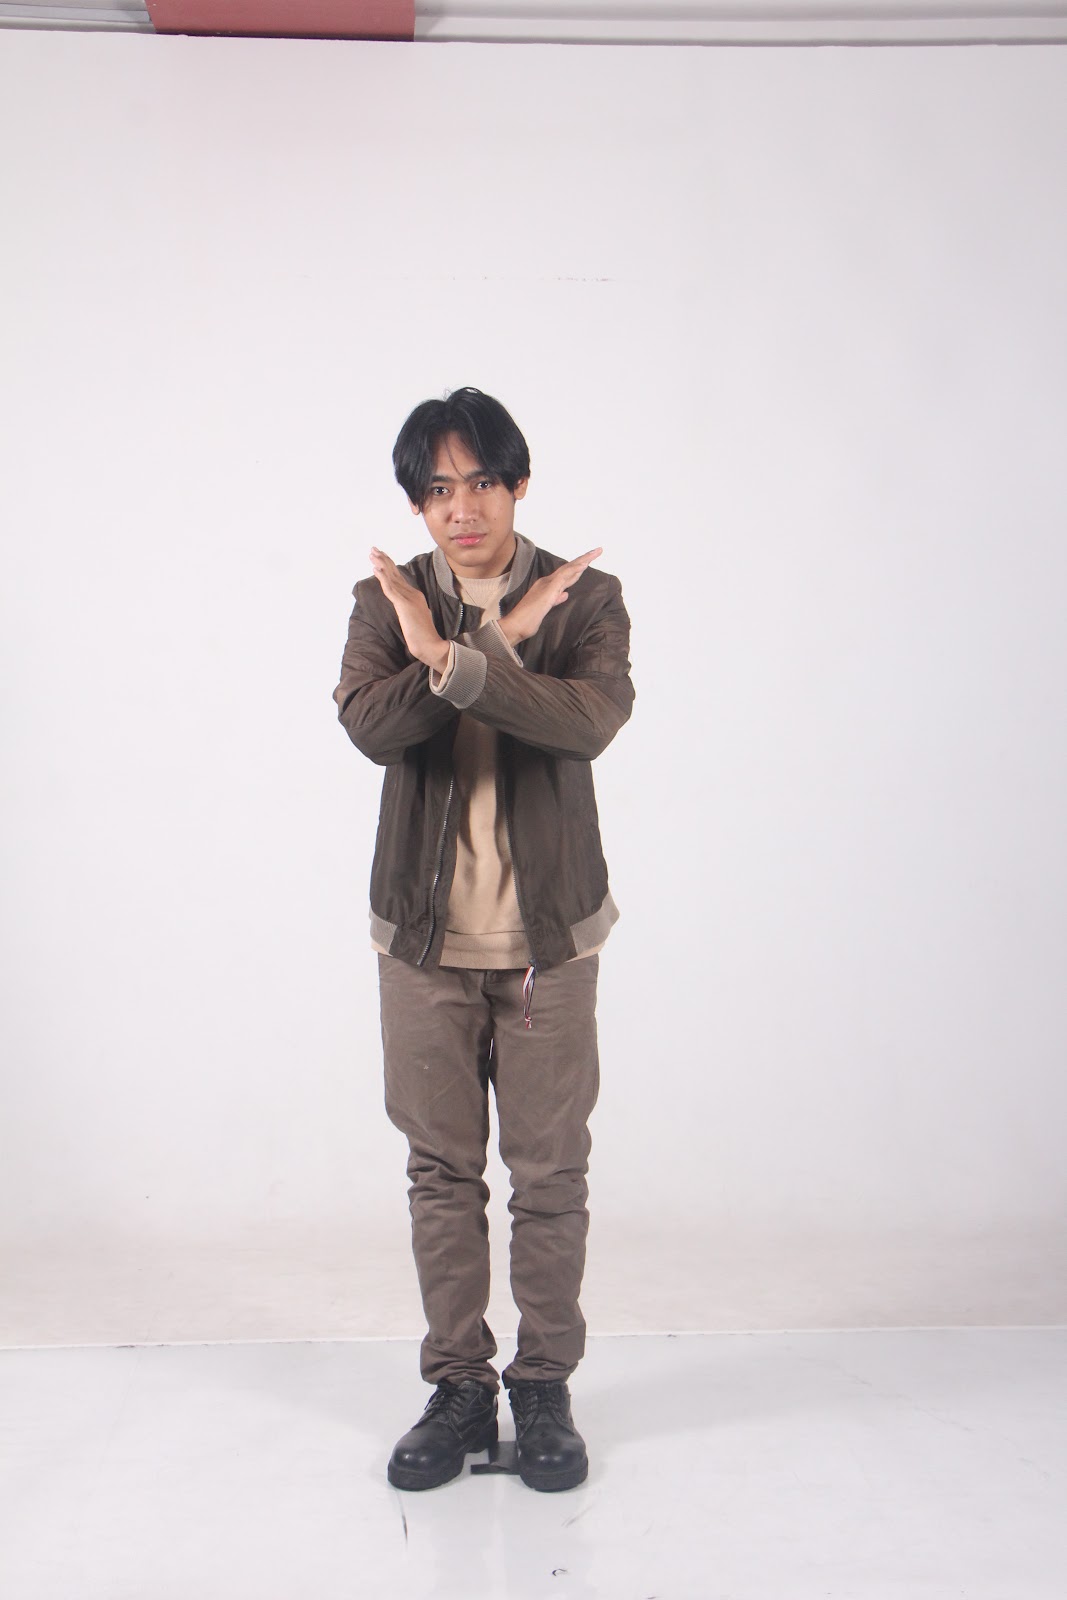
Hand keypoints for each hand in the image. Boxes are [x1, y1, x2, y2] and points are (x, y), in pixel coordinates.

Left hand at [370, 548, 450, 674]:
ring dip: (381, 564)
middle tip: (374, 548)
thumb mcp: (414, 618)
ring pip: (392, 578)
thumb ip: (409, 608)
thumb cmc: (423, 636)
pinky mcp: (404, 605)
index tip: (381, 556)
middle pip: (395, 573)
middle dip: (384, 560)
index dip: (389, 566)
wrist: (431, 646)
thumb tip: (402, 606)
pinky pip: (390, 588)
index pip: (400, 578)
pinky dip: (382, 577)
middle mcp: (412, 594)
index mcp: (415, 596)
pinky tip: (375, 568)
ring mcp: (409, 598)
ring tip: (373, 553)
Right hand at [498, 548, 602, 646]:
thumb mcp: (545, 609)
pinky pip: (564, 576)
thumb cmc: (527, 620)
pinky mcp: (549, 590)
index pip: (566, 575)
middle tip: (598, 551)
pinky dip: (575, 569)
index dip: (578, 569)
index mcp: (547, 587)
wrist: (515, 625)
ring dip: (583, 560)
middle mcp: (547, 582)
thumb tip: (564, 594)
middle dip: (584, 559)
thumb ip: (555, 600)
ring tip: (596, 552)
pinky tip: (584, 564)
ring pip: (568, 569)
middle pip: (569, 568)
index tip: (589, 562)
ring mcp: (548, 584)